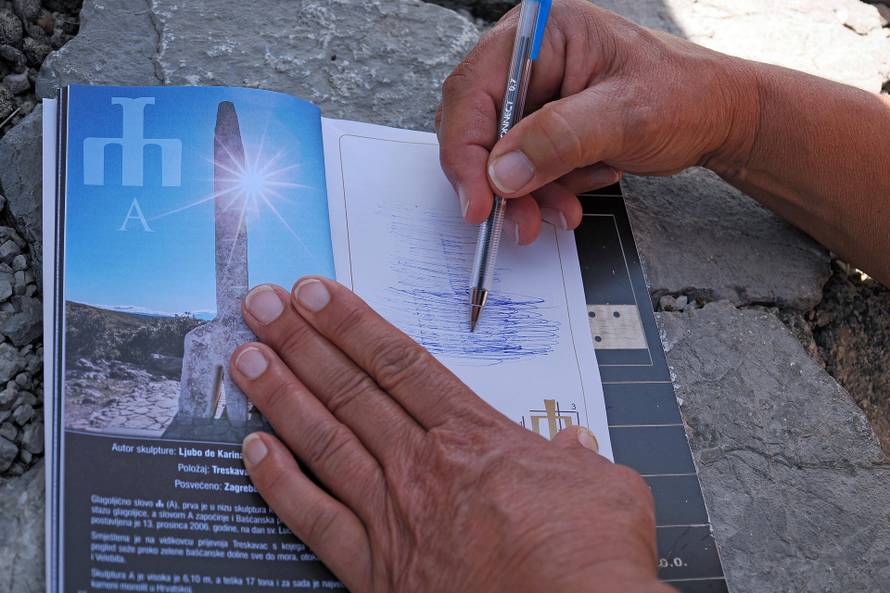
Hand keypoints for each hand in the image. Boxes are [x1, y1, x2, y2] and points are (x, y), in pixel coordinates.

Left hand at [230, 277, 671, 592]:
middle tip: (263, 305)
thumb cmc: (591, 560)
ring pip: (324, 440)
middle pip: (349, 389)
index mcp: (474, 437)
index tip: (315, 294)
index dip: (351, 323)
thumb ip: (580, 460)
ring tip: (246, 357)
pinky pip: (316, 520)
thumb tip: (577, 446)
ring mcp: (393, 517)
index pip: (398, 363)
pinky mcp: (376, 572)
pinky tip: (253, 452)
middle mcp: (422, 466)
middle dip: (301, 341)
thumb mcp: (606, 489)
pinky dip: (281, 485)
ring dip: (281, 395)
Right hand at [436, 0, 756, 243]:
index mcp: (541, 33)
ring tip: (566, 209)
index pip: (474, 91)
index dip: (466, 152)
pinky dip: (545, 190)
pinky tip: (582, 186)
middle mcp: (528, 59)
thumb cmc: (685, 96)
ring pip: (497, 156)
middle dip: (498, 181)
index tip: (479, 203)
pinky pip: (522, 167)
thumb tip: (500, 172)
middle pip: (477, 126)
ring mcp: (535, 93)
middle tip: (520, 220)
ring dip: (527, 193)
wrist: (716, 116)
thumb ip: (559, 139)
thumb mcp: (625, 116)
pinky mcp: (543, 124)